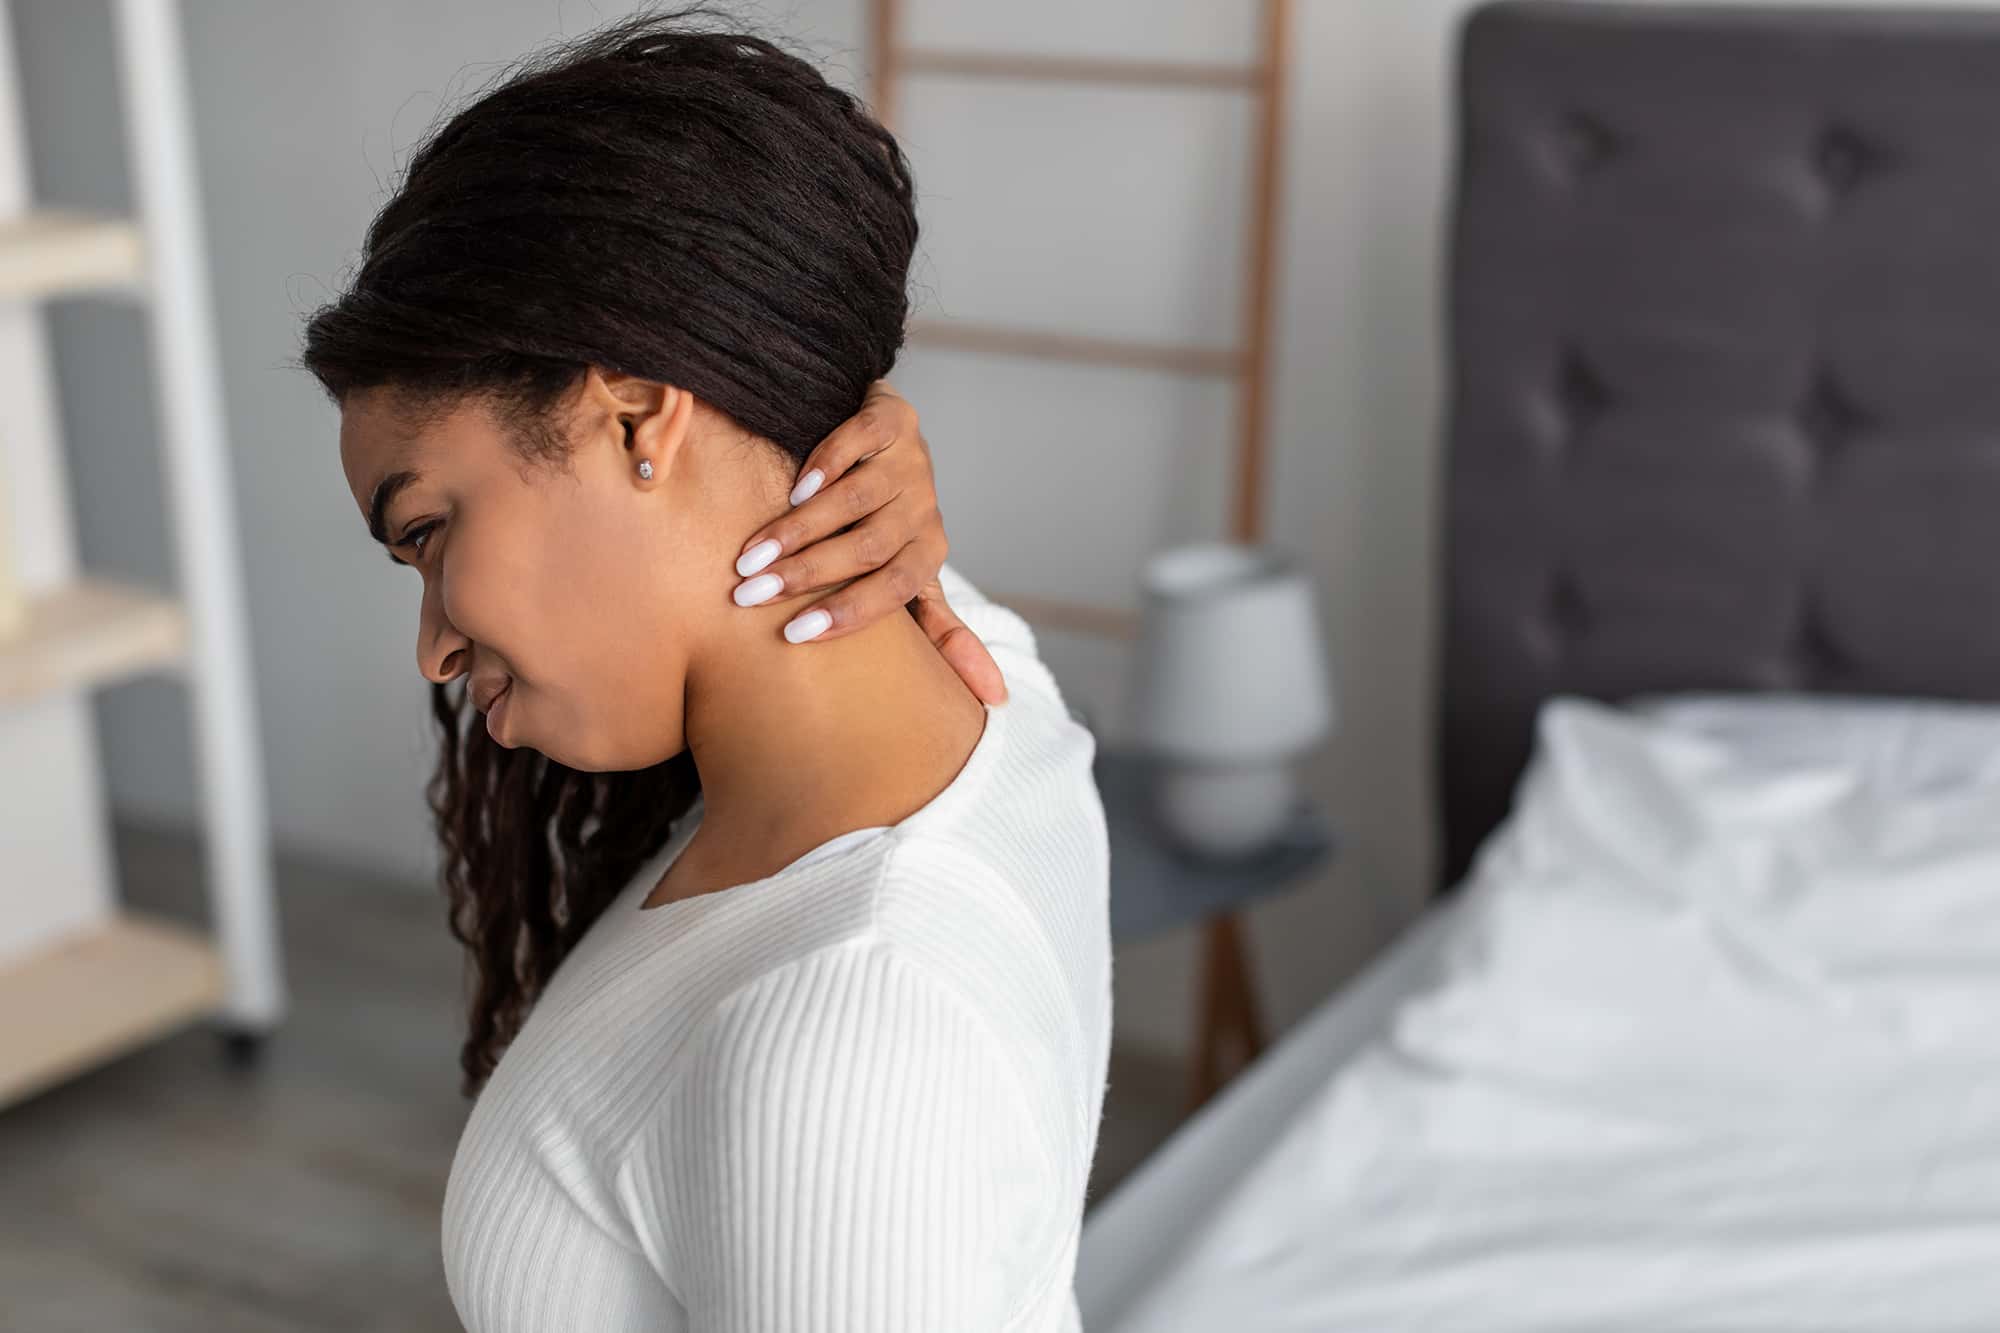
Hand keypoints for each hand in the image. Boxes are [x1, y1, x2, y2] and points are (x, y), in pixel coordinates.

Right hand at [731, 380, 1008, 704]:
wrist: (889, 433)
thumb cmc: (887, 520)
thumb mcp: (913, 572)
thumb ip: (940, 629)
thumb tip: (996, 704)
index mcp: (930, 551)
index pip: (897, 590)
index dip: (851, 613)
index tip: (796, 636)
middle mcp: (925, 506)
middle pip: (870, 547)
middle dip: (809, 575)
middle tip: (750, 594)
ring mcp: (910, 460)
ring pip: (857, 499)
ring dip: (802, 529)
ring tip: (753, 554)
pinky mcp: (892, 417)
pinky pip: (861, 441)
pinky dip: (828, 465)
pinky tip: (794, 490)